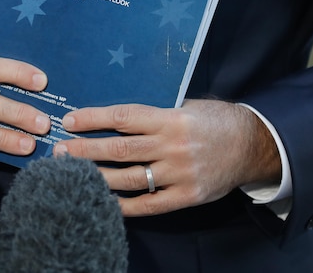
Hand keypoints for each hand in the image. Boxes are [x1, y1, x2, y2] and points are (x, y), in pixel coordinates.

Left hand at [53, 99, 279, 215]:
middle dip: (84, 150)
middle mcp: (172, 146)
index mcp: (171, 119)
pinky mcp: (186, 196)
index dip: (93, 119)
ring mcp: (179, 174)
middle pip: (119, 149)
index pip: (124, 118)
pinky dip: (123, 205)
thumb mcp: (187, 106)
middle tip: (59, 151)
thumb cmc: (216, 120)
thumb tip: (114, 118)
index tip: (69, 121)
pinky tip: (102, 200)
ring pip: (128, 179)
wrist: (253, 145)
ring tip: (71, 173)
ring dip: (96, 176)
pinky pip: (148, 205)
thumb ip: (155, 114)